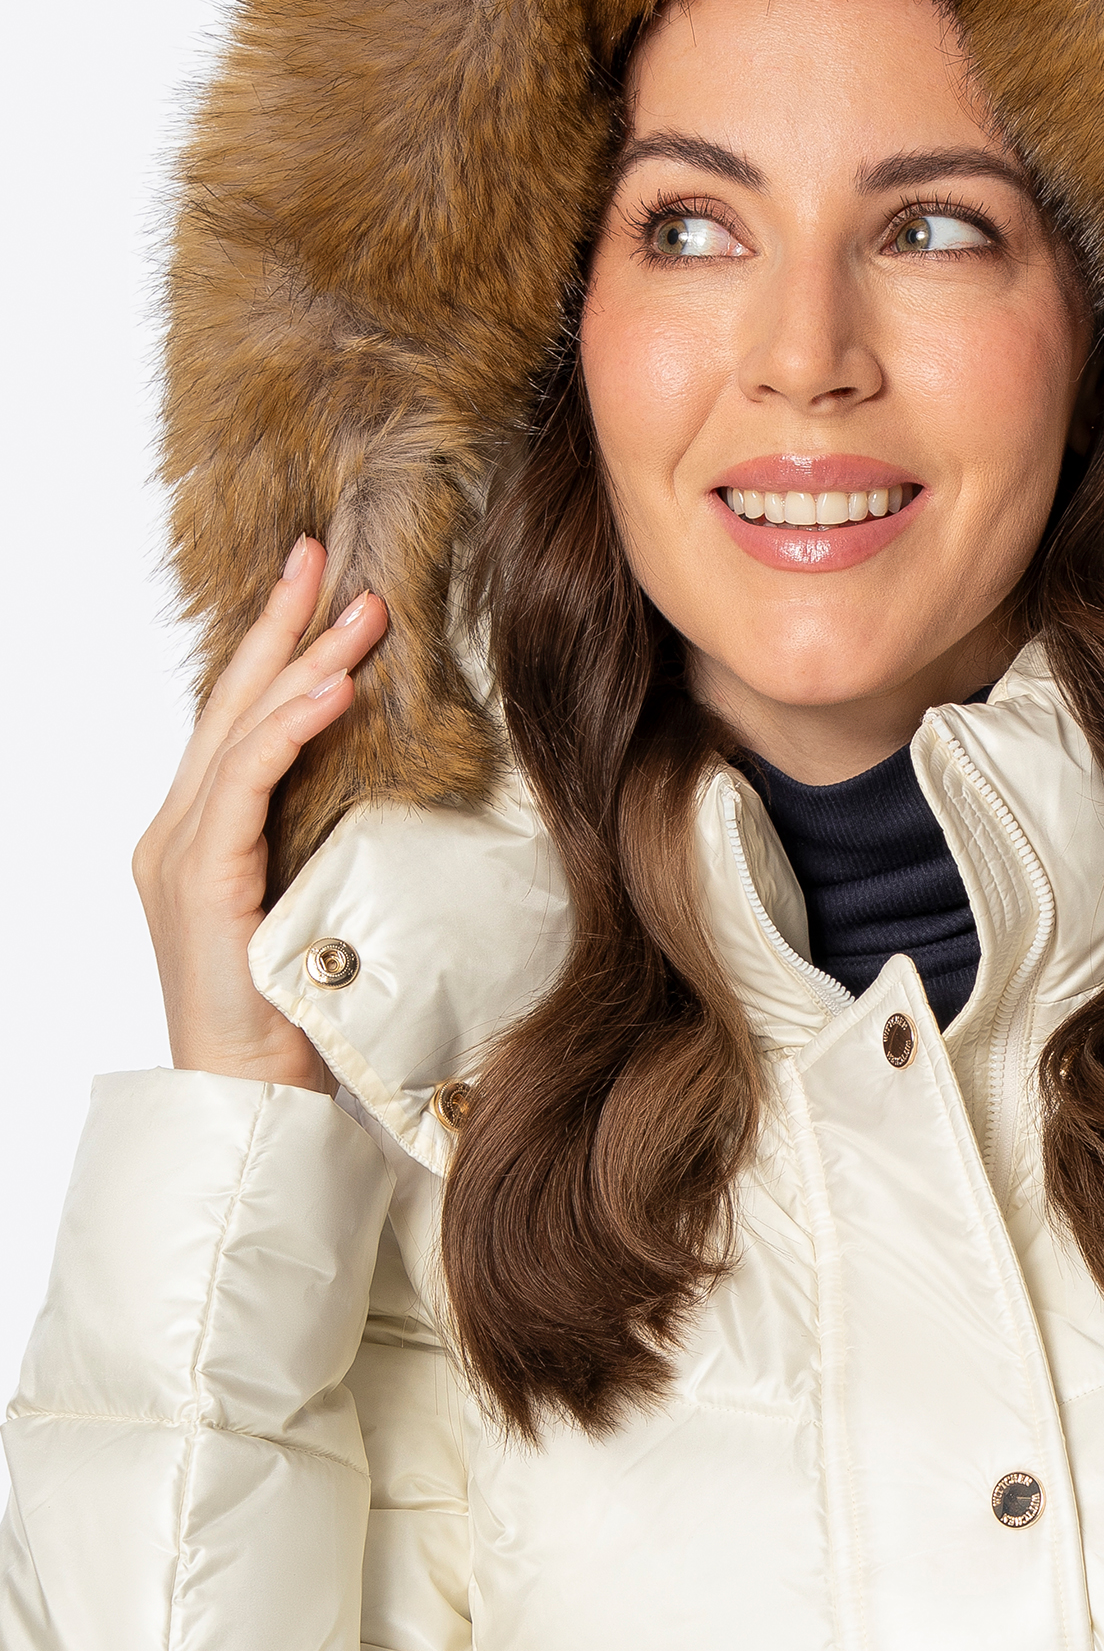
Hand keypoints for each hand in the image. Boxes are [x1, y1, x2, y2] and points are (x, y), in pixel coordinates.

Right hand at [133, 540, 388, 1089]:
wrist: (250, 1096)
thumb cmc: (294, 1016)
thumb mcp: (318, 906)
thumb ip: (325, 842)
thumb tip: (382, 786)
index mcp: (198, 836)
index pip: (238, 721)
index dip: (275, 649)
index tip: (319, 586)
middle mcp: (175, 832)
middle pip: (230, 704)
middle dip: (280, 624)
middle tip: (323, 554)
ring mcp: (180, 852)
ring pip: (239, 729)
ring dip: (302, 661)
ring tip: (357, 608)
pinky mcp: (201, 878)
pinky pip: (246, 781)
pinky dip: (289, 728)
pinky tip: (333, 689)